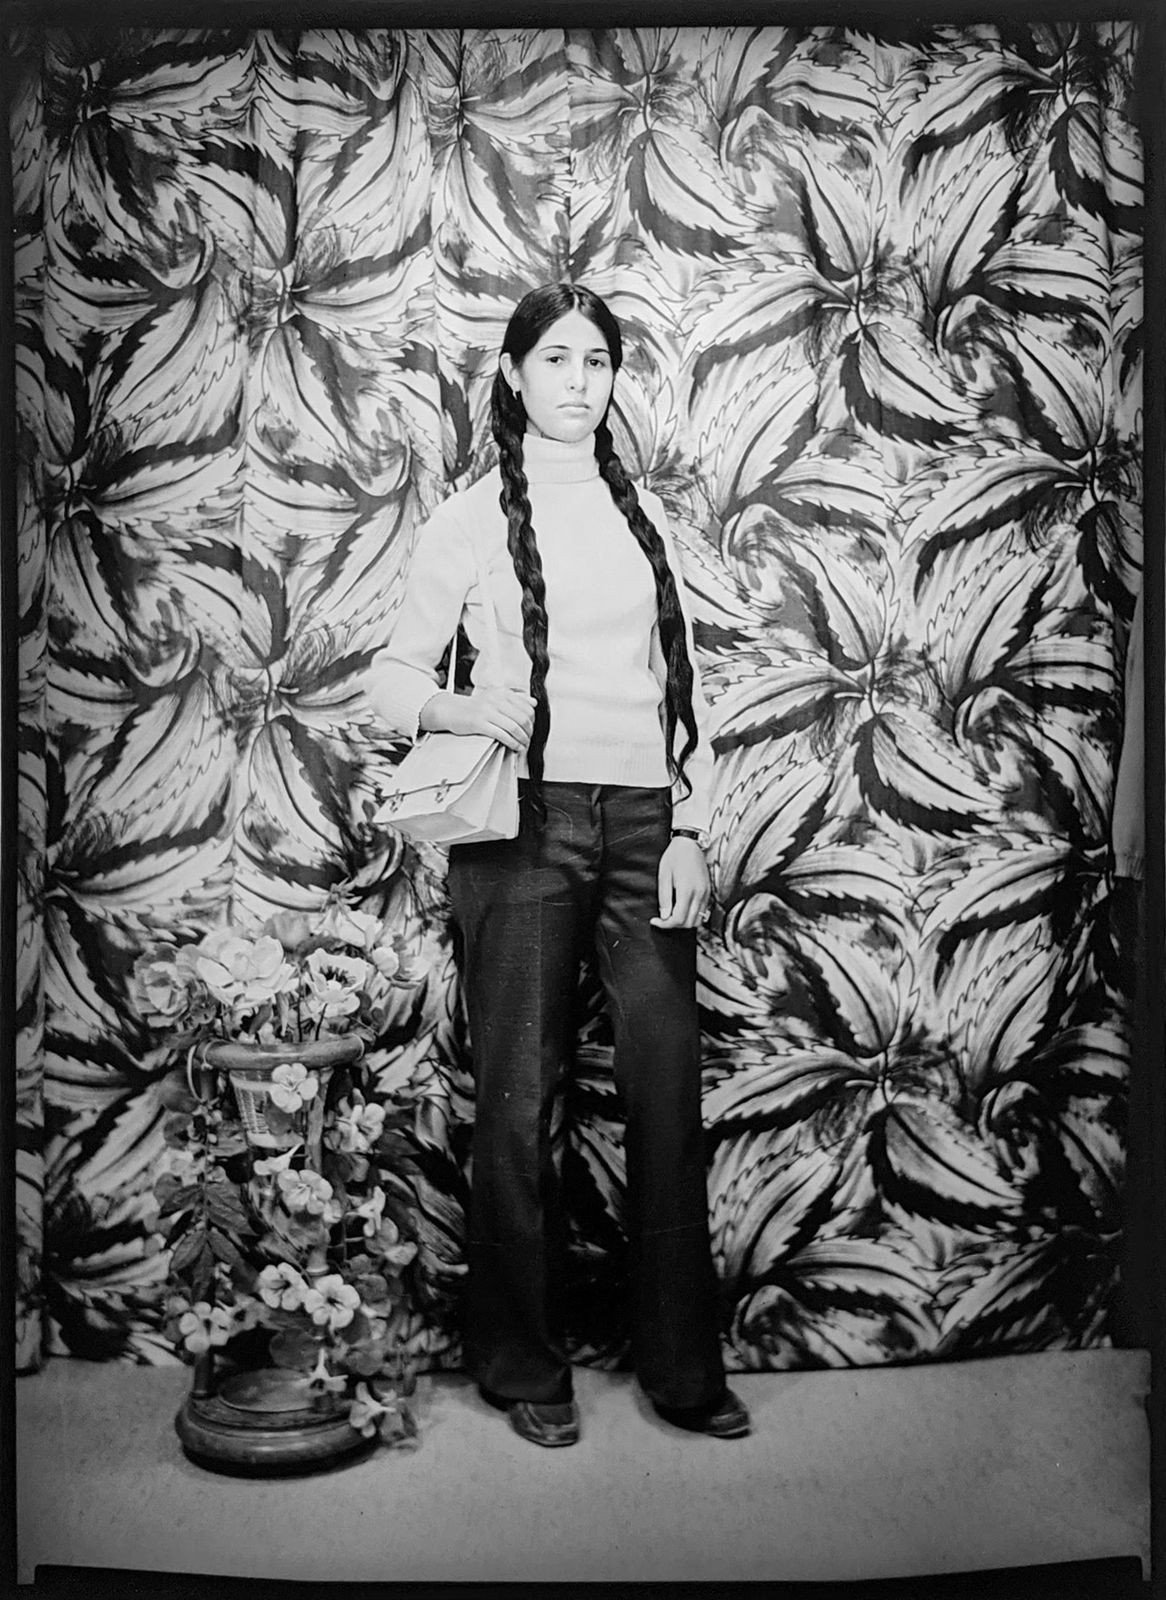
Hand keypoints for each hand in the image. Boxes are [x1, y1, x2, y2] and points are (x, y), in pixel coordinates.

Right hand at [420, 686, 534, 751]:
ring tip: (524, 746)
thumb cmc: (474, 707)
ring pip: (513, 727)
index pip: (526, 707)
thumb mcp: (495, 698)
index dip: (532, 721)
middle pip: (522, 718)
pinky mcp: (479, 723)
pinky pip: (501, 734)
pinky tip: (515, 747)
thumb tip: (534, 702)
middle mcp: (495, 700)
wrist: (451, 710)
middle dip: (529, 732)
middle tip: (529, 739)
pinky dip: (512, 743)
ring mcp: (487, 711)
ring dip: (522, 739)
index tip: (531, 729)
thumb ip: (515, 699)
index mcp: (501, 693)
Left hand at [650, 837, 710, 929]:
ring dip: (684, 922)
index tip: (655, 921)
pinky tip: (682, 908)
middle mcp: (699, 894)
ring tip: (672, 914)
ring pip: (698, 920)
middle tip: (662, 918)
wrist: (689, 844)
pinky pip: (703, 911)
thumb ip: (664, 898)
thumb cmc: (674, 857)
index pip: (678, 919)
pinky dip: (692, 915)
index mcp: (687, 890)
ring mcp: (706, 893)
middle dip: (674, 925)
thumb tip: (664, 916)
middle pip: (689, 923)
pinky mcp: (708, 891)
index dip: (665, 924)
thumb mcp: (663, 876)